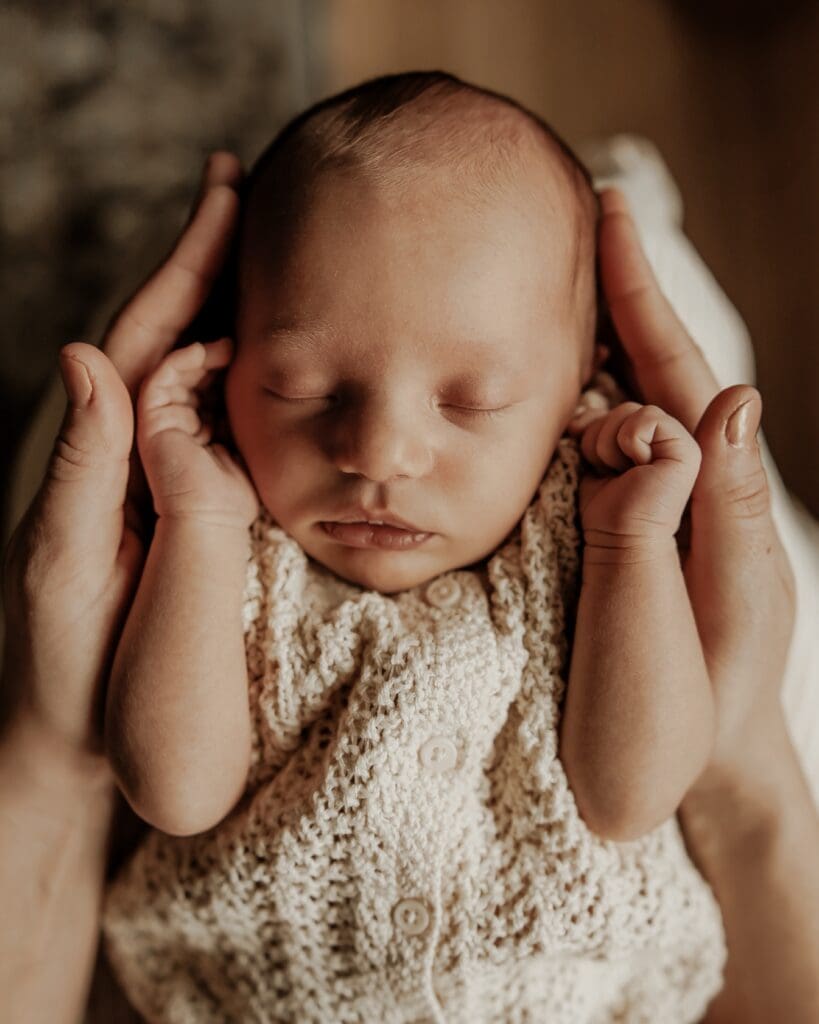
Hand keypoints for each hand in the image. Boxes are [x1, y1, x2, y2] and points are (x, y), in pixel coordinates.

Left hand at [1, 152, 243, 767]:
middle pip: (189, 334)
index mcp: (106, 447)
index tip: (227, 191)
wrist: (88, 736)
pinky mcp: (210, 511)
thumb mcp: (59, 558)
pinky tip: (297, 354)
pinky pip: (241, 433)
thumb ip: (83, 463)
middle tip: (270, 189)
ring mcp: (179, 476)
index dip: (188, 261)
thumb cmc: (64, 659)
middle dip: (226, 261)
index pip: (148, 333)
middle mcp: (143, 448)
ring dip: (252, 309)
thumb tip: (85, 353)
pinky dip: (267, 381)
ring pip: (220, 376)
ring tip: (294, 250)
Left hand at [570, 400, 700, 552]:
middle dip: (599, 440)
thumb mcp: (593, 461)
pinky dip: (628, 441)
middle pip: (621, 408)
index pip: (615, 411)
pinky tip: (636, 471)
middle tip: (610, 473)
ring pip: (630, 411)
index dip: (593, 428)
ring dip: (608, 446)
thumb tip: (582, 413)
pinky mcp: (687, 452)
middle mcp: (668, 441)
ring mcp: (681, 444)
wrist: (620, 542)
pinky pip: (647, 419)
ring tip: (620, 475)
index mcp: (650, 443)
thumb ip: (594, 430)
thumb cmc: (606, 510)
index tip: (594, 463)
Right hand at [590, 187, 795, 793]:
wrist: (688, 749)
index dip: (640, 290)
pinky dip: (553, 400)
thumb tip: (727, 399)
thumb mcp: (733, 598)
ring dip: (570, 333)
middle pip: (634, 361)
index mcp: (710, 477)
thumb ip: (724, 503)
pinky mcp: (600, 523)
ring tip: (532, 272)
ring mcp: (634, 495)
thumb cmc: (716, 683)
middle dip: (603, 288)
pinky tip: (524, 371)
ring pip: (600, 397)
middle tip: (564, 214)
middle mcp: (670, 472)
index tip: (611, 214)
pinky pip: (573, 449)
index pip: (672, 364)